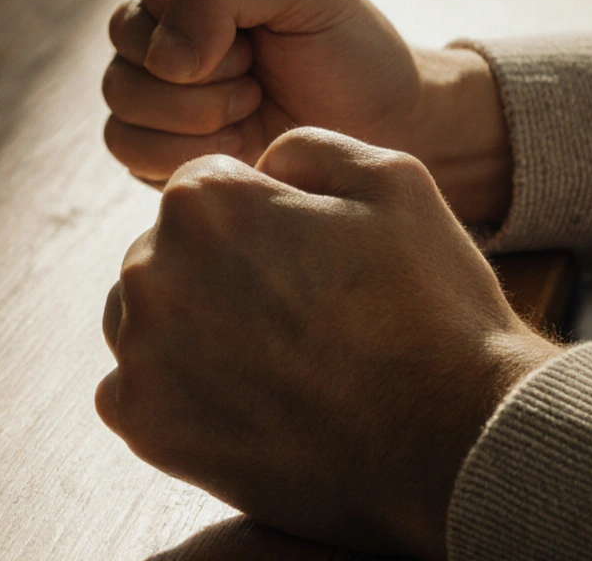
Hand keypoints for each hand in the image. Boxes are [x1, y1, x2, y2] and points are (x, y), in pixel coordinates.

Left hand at [96, 128, 560, 557]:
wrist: (455, 444)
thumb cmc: (430, 306)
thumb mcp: (393, 180)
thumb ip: (306, 147)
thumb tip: (258, 163)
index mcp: (203, 203)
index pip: (203, 188)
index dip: (261, 219)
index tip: (307, 261)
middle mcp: (150, 272)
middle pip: (166, 252)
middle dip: (217, 271)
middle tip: (294, 316)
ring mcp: (141, 355)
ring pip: (142, 319)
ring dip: (188, 328)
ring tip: (269, 360)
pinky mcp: (145, 426)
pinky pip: (136, 390)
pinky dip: (179, 395)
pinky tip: (244, 404)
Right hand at [102, 0, 511, 223]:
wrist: (381, 127)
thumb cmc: (350, 49)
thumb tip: (161, 59)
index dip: (204, 20)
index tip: (262, 35)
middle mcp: (162, 9)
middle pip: (127, 38)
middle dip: (203, 71)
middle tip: (258, 76)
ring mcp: (150, 75)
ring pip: (120, 94)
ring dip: (196, 114)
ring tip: (251, 107)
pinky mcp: (149, 134)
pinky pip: (123, 144)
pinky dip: (180, 152)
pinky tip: (234, 143)